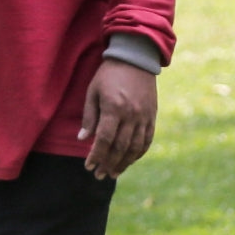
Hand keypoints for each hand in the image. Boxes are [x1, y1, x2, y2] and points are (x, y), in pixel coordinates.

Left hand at [79, 59, 157, 178]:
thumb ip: (89, 116)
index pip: (104, 139)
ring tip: (113, 173)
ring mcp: (144, 116)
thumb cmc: (109, 74)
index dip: (96, 155)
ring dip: (124, 163)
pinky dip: (138, 153)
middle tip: (99, 175)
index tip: (88, 166)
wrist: (136, 58)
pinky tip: (129, 161)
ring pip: (135, 147)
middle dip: (108, 164)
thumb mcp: (93, 91)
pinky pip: (147, 140)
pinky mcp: (152, 116)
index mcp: (113, 108)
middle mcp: (130, 115)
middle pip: (119, 147)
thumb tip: (82, 139)